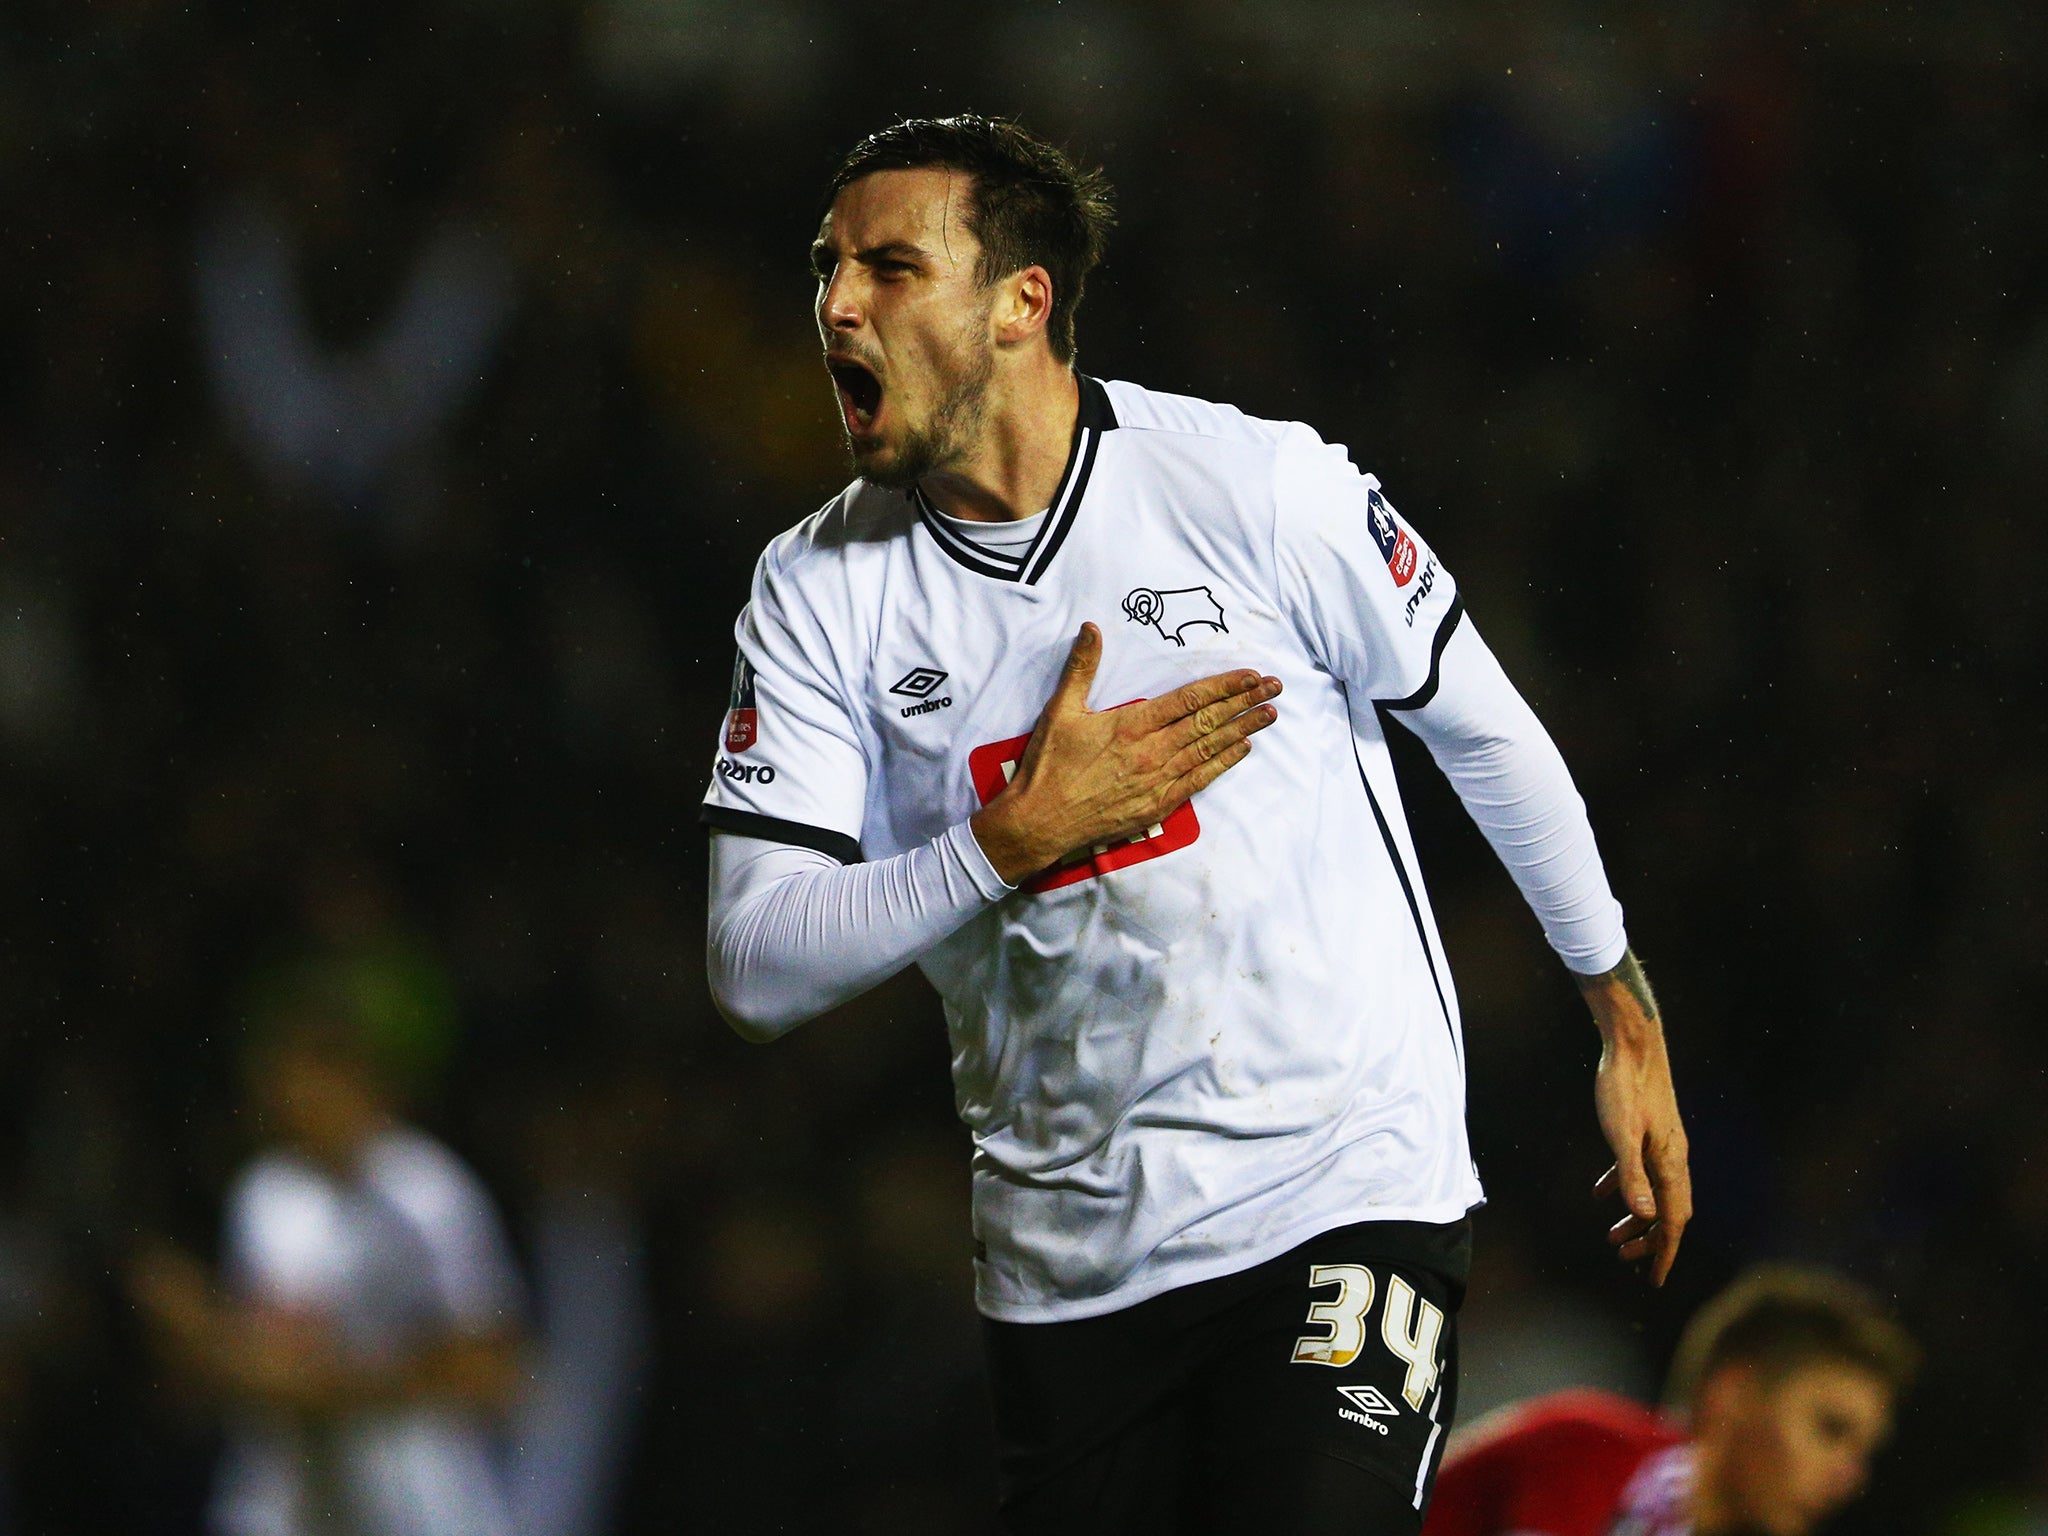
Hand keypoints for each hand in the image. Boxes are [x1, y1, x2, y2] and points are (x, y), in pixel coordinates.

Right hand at [971, 622, 1280, 884]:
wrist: (1041, 822)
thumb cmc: (1049, 766)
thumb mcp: (1060, 710)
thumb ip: (1081, 667)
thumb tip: (1092, 628)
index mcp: (1131, 724)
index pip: (1190, 699)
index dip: (1224, 686)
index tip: (1250, 676)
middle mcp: (1152, 750)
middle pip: (1209, 721)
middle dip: (1245, 702)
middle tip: (1275, 688)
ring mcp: (1158, 780)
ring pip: (1210, 748)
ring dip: (1243, 729)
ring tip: (1270, 714)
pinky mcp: (1158, 805)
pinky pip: (1200, 779)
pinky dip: (1224, 762)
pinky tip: (1242, 749)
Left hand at [1580, 952, 1690, 1285]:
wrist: (1632, 1044)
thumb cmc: (1624, 1086)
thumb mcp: (1620, 1134)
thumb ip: (1630, 1174)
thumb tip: (1644, 1216)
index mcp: (1670, 1163)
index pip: (1673, 1222)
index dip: (1664, 1253)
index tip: (1655, 1281)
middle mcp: (1674, 1157)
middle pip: (1669, 1213)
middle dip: (1651, 1241)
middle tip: (1626, 1260)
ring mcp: (1663, 1144)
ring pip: (1656, 1193)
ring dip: (1637, 1218)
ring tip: (1613, 1237)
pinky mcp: (1649, 1130)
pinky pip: (1641, 1169)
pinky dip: (1625, 1187)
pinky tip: (1602, 1192)